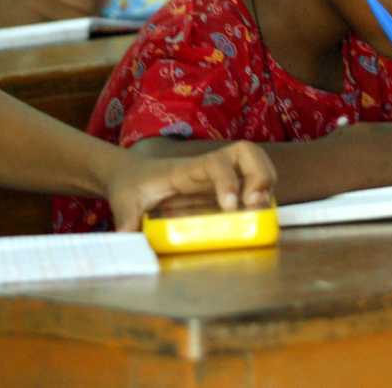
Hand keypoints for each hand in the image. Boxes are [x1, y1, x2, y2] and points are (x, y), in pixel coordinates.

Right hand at [0, 0, 109, 25]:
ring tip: (82, 24)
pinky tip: (64, 30)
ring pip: (78, 18)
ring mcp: (39, 5)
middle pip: (87, 0)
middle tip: (95, 15)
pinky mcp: (34, 24)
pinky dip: (69, 31)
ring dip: (85, 24)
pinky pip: (63, 30)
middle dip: (96, 11)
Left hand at [104, 141, 275, 229]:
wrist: (131, 176)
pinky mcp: (223, 189)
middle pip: (246, 152)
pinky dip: (263, 195)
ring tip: (261, 211)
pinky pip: (252, 183)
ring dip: (267, 184)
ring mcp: (219, 177)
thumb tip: (126, 239)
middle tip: (257, 203)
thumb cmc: (130, 187)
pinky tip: (256, 216)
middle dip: (260, 174)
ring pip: (255, 163)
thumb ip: (127, 220)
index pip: (215, 163)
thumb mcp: (124, 203)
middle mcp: (208, 169)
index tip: (231, 207)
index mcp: (186, 170)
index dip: (228, 181)